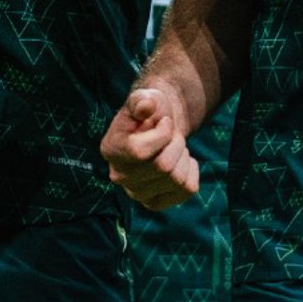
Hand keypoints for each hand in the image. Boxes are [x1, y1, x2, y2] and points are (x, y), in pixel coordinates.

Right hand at [103, 88, 200, 209]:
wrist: (158, 127)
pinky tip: (181, 161)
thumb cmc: (150, 112)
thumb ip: (141, 100)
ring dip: (183, 157)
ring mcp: (137, 193)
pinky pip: (188, 189)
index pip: (140, 152)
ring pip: (177, 179)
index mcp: (111, 150)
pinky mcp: (156, 203)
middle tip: (172, 135)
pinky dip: (192, 171)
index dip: (162, 134)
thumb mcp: (144, 98)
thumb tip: (146, 105)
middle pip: (162, 167)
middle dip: (176, 144)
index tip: (164, 121)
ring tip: (174, 147)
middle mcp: (119, 176)